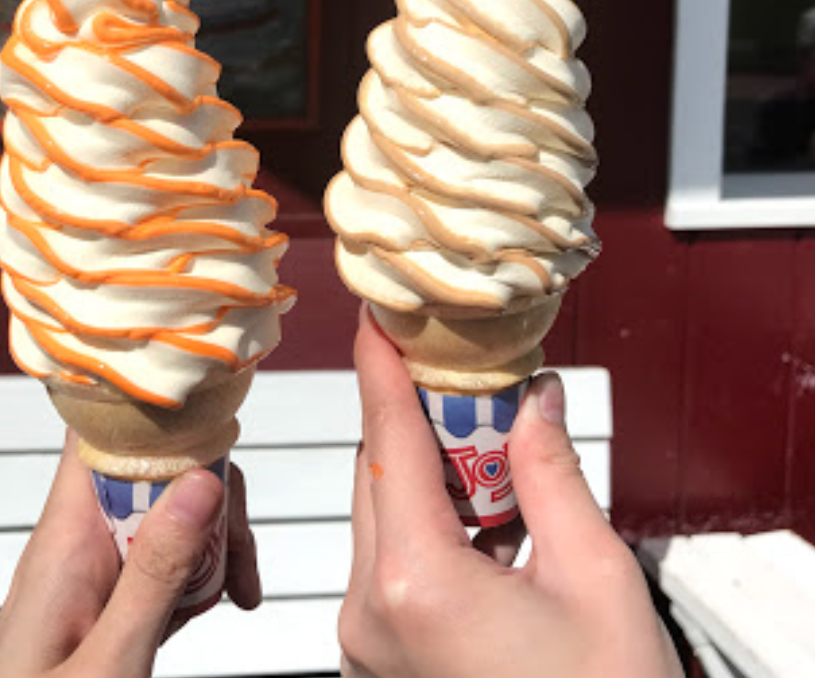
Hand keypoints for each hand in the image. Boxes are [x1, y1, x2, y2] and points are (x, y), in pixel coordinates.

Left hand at [0, 431, 260, 677]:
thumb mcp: (110, 662)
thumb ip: (156, 571)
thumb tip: (201, 480)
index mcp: (64, 540)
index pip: (99, 431)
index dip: (154, 413)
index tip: (214, 427)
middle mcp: (75, 539)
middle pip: (153, 469)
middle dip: (209, 499)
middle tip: (239, 564)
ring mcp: (92, 564)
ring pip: (165, 511)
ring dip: (208, 543)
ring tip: (229, 595)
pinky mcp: (106, 590)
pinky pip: (158, 553)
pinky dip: (192, 573)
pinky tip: (201, 609)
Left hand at [340, 307, 681, 677]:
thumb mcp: (596, 579)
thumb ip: (554, 475)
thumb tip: (536, 399)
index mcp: (418, 586)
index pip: (387, 443)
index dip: (379, 369)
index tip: (373, 317)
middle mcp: (370, 616)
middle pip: (377, 477)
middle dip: (415, 421)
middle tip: (459, 378)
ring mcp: (364, 649)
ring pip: (378, 521)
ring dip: (423, 478)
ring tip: (484, 453)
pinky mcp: (375, 665)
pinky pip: (385, 567)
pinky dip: (421, 530)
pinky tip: (475, 524)